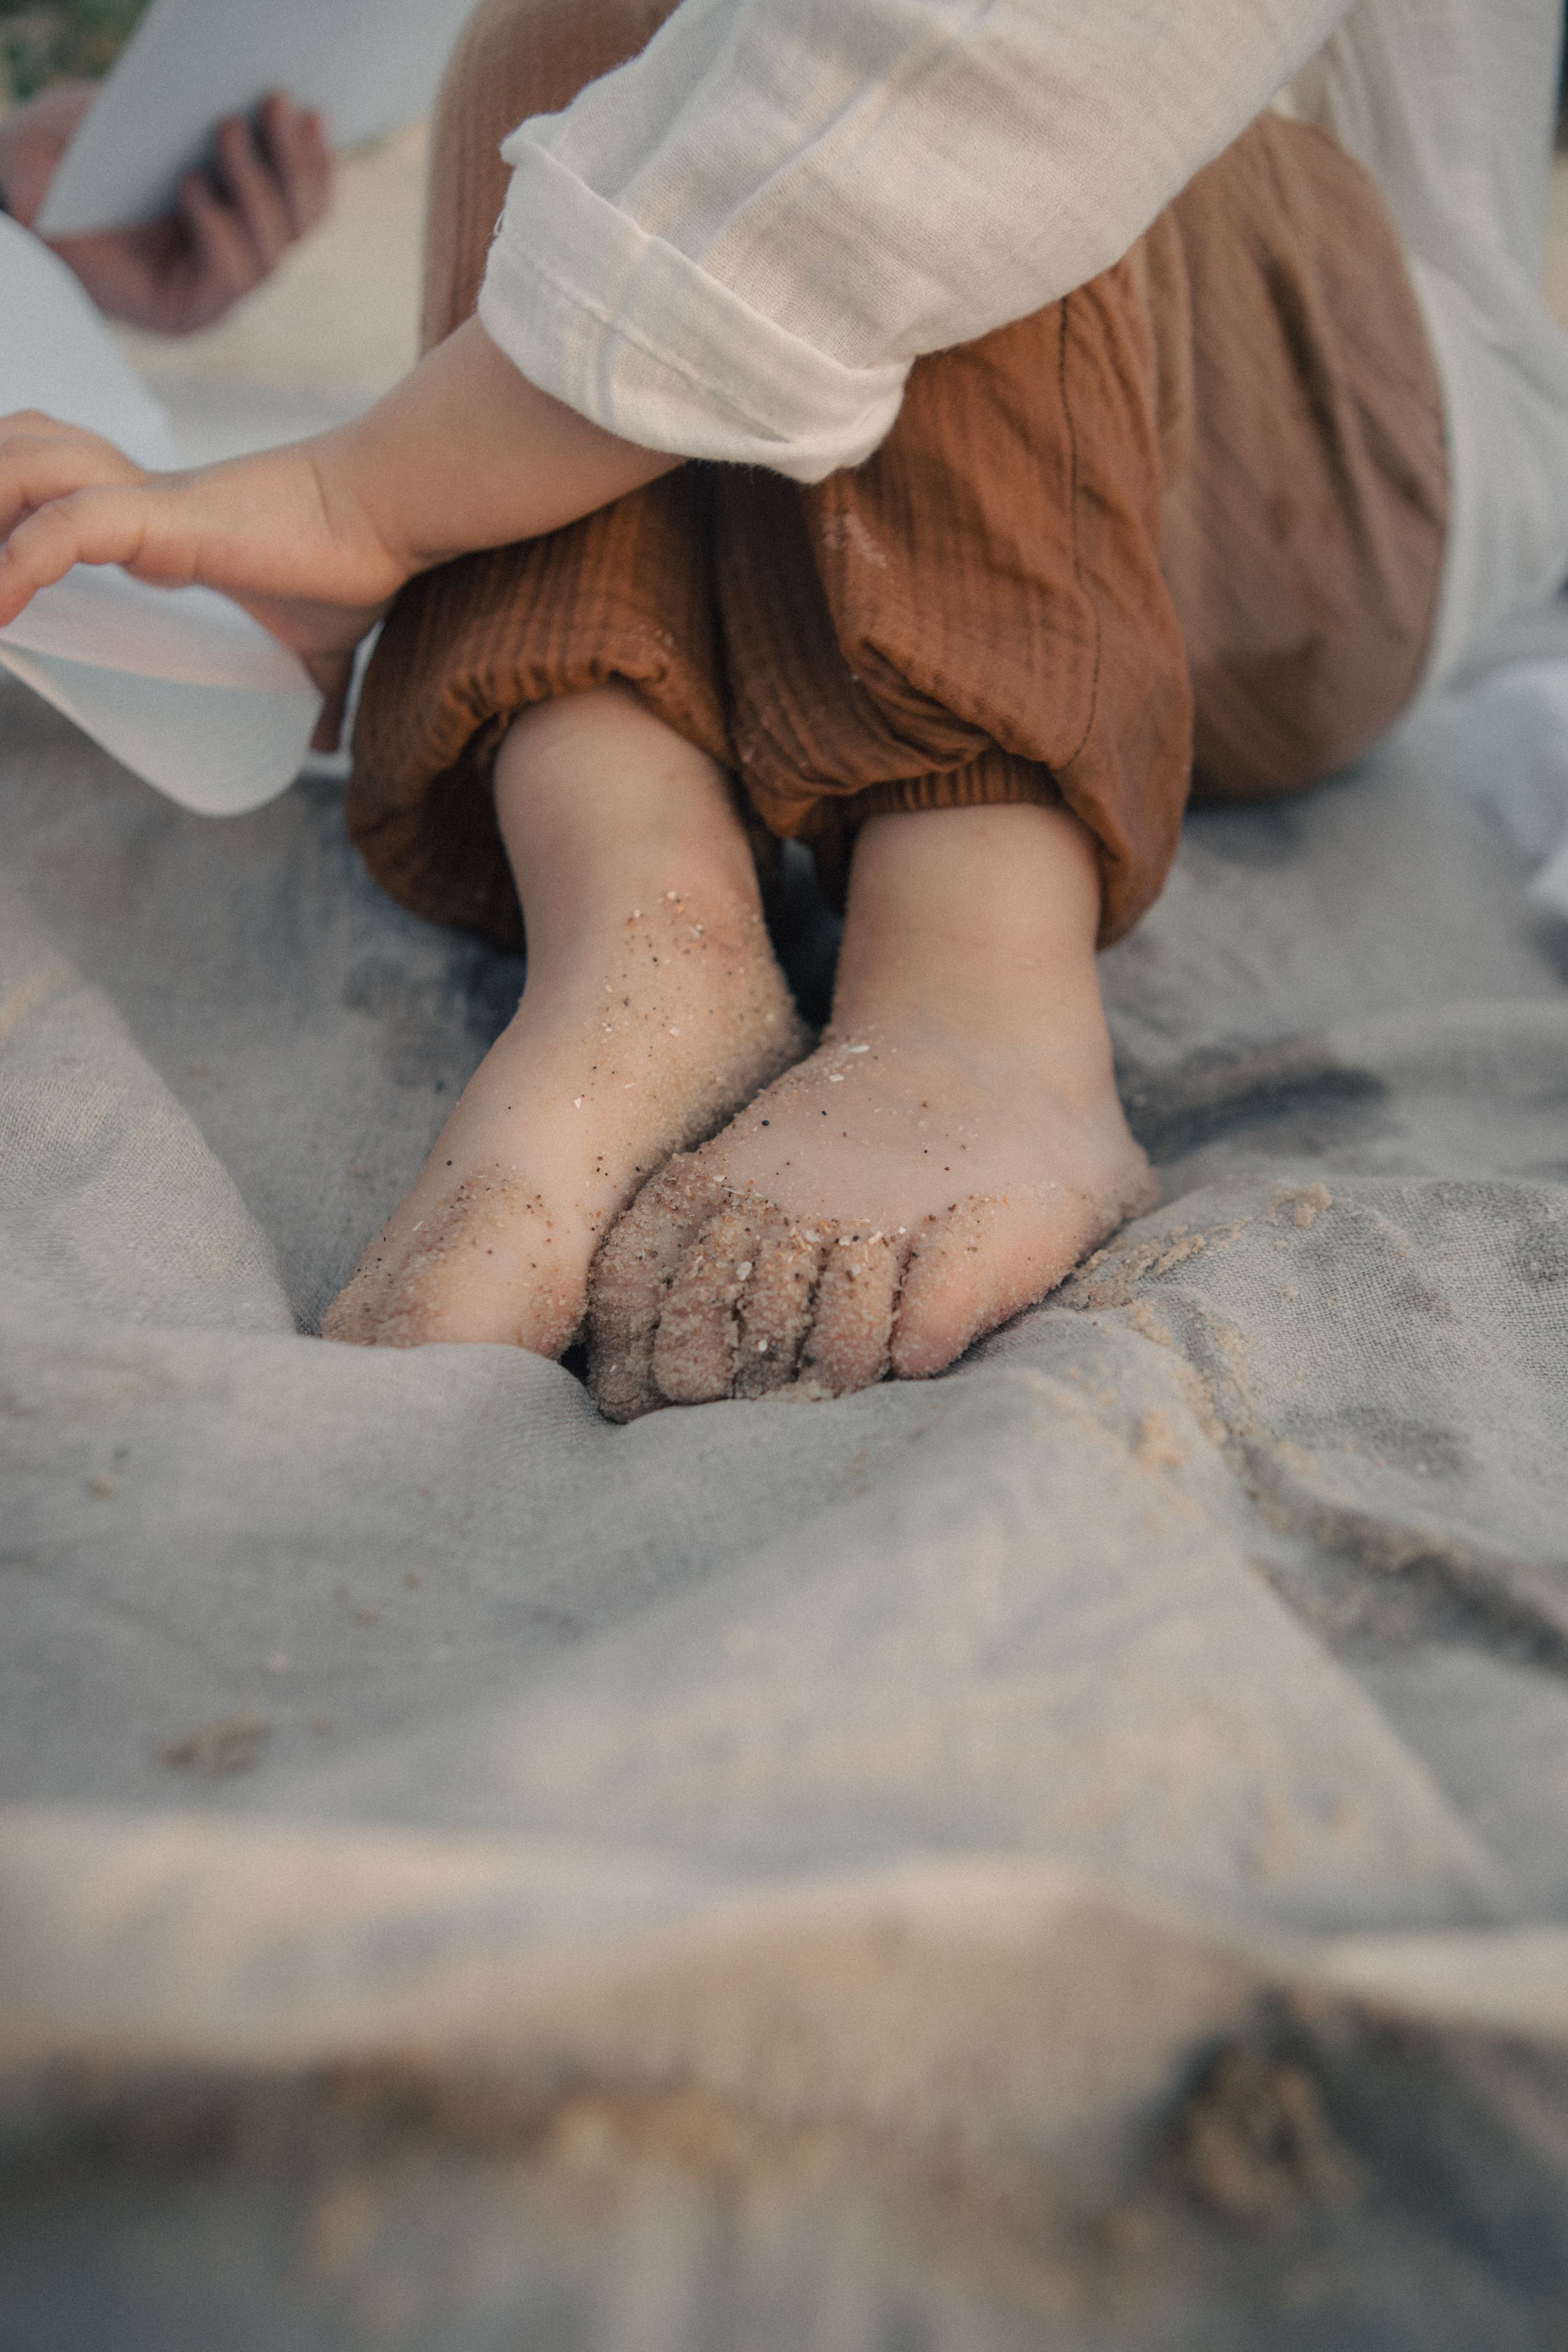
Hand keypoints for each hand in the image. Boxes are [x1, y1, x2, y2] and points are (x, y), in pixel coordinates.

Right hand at [0, 84, 329, 333]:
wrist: (74, 168)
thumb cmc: (51, 184)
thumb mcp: (32, 187)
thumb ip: (32, 200)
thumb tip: (31, 205)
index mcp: (173, 304)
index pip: (220, 285)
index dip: (214, 235)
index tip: (186, 182)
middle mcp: (221, 289)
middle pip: (267, 252)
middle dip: (254, 186)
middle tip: (227, 124)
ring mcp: (247, 252)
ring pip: (296, 224)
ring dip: (291, 163)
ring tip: (273, 104)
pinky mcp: (262, 215)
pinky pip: (307, 200)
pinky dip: (312, 161)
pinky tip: (310, 121)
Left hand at [0, 322, 679, 746]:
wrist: (390, 513)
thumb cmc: (358, 565)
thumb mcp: (324, 647)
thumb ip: (315, 694)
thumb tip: (325, 750)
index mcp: (155, 520)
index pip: (54, 492)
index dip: (8, 526)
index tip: (0, 601)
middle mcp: (134, 497)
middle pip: (20, 463)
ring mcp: (143, 503)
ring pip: (23, 478)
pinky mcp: (162, 516)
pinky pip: (64, 529)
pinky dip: (18, 564)